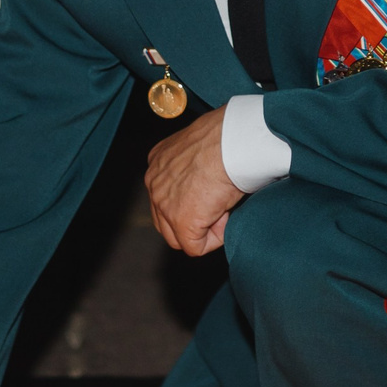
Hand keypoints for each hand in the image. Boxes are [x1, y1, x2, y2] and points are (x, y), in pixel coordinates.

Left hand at [144, 107, 242, 255]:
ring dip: (202, 231)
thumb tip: (207, 191)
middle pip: (165, 221)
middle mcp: (154, 182)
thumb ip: (194, 171)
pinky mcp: (181, 222)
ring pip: (178, 238)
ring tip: (223, 210)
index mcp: (159, 162)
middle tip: (218, 205)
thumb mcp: (201, 151)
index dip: (193, 202)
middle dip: (192, 221)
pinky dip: (214, 239)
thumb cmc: (226, 139)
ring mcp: (164, 204)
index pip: (166, 197)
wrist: (232, 142)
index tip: (213, 189)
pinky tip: (225, 216)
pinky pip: (195, 247)